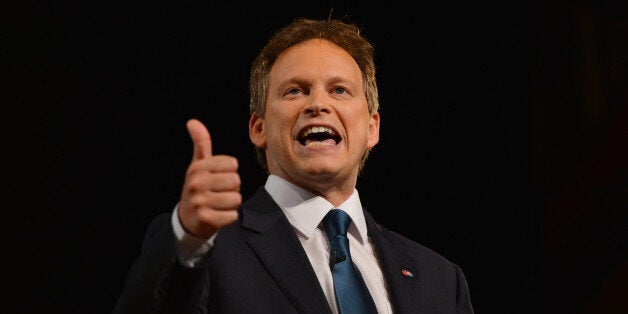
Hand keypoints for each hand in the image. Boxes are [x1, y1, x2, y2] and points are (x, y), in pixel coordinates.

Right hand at [177, 119, 240, 238]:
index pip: (232, 164)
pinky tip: (217, 215)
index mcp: (197, 168)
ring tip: (218, 204)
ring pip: (236, 199)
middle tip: (219, 192)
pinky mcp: (206, 219)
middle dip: (232, 188)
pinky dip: (229, 216)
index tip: (218, 177)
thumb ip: (201, 143)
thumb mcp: (198, 165)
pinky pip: (233, 215)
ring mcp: (199, 202)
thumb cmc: (198, 187)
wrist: (187, 219)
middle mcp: (196, 184)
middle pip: (236, 181)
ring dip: (231, 203)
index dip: (230, 172)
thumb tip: (192, 121)